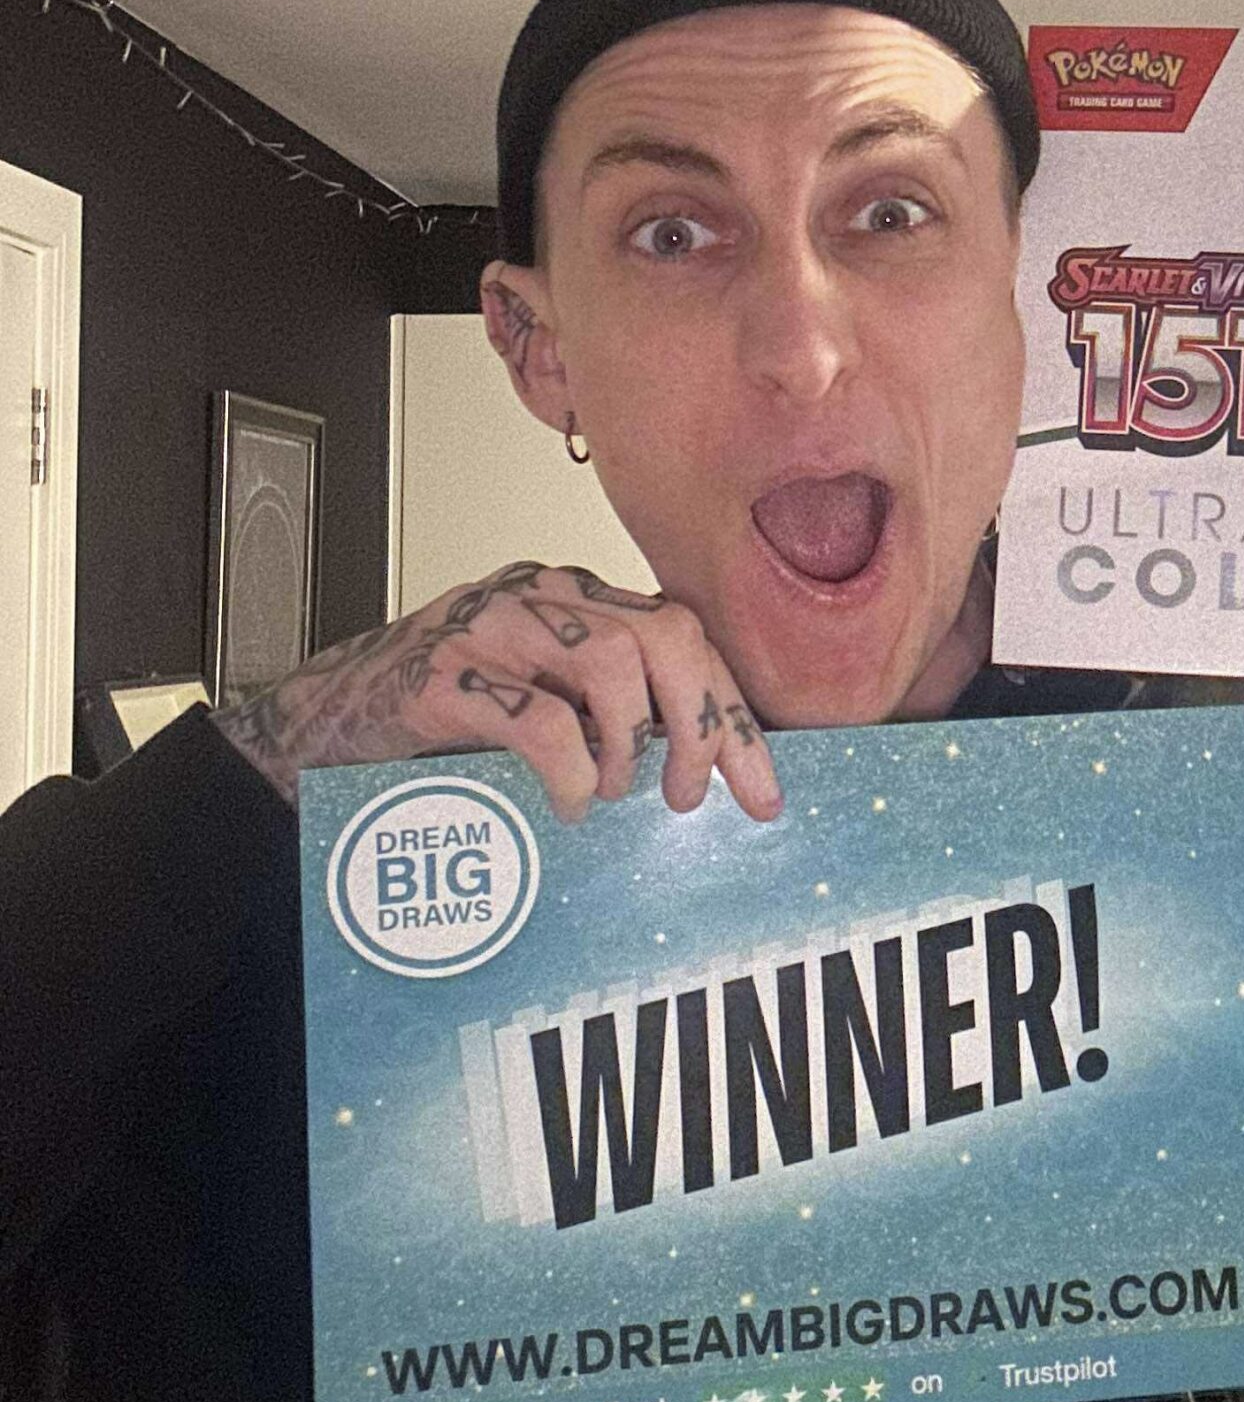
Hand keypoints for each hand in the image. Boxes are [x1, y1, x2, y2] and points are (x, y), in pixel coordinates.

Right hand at [211, 561, 780, 823]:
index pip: (686, 637)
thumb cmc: (445, 720)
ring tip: (613, 793)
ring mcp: (491, 628)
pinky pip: (538, 717)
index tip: (764, 790)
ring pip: (611, 663)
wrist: (322, 723)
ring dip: (631, 745)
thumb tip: (702, 773)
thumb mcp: (543, 699)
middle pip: (666, 637)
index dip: (731, 715)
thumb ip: (611, 712)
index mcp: (577, 599)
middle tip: (686, 797)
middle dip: (699, 725)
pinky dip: (571, 771)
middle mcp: (542, 598)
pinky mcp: (442, 675)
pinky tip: (567, 803)